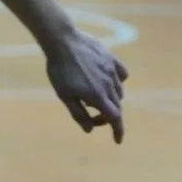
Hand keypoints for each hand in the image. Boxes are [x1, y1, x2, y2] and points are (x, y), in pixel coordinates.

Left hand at [44, 26, 127, 141]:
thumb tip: (89, 130)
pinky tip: (106, 80)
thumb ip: (78, 114)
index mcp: (97, 96)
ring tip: (92, 94)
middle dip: (107, 115)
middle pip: (116, 106)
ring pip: (119, 92)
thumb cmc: (59, 70)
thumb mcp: (64, 96)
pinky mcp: (112, 59)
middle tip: (92, 115)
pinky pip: (122, 75)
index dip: (118, 131)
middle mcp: (109, 84)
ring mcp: (112, 71)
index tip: (117, 140)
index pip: (115, 118)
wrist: (62, 41)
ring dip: (110, 99)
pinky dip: (117, 82)